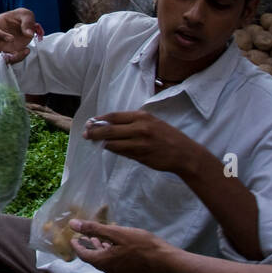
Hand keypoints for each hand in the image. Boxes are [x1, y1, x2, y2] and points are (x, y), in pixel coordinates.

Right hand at [0, 8, 42, 62]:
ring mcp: (1, 46)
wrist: (24, 24)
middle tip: (9, 57)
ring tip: (23, 52)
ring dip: (9, 59)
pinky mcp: (8, 52)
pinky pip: (9, 59)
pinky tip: (27, 51)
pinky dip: (17, 58)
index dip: (0, 35)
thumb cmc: (22, 17)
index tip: (11, 39)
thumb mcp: (26, 15)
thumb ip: (27, 22)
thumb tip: (28, 34)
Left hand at [69, 220, 173, 272]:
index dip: (76, 246)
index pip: (83, 255)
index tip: (73, 237)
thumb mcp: (116, 233)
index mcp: (103, 262)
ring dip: (99, 249)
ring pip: (104, 260)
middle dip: (87, 246)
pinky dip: (109, 253)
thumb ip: (94, 229)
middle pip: (93, 258)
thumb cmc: (141, 245)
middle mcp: (109, 270)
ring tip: (98, 238)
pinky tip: (114, 245)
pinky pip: (113, 263)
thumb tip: (72, 224)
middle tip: (84, 236)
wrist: (165, 261)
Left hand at [83, 110, 208, 175]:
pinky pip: (121, 152)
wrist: (185, 154)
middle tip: (86, 134)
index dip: (99, 119)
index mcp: (142, 117)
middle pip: (109, 129)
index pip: (114, 116)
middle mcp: (139, 128)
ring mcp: (139, 143)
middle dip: (94, 132)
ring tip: (94, 141)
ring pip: (112, 143)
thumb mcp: (152, 122)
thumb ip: (133, 122)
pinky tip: (107, 147)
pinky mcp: (139, 156)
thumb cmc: (168, 136)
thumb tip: (109, 124)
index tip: (90, 122)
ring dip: (101, 143)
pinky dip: (112, 149)